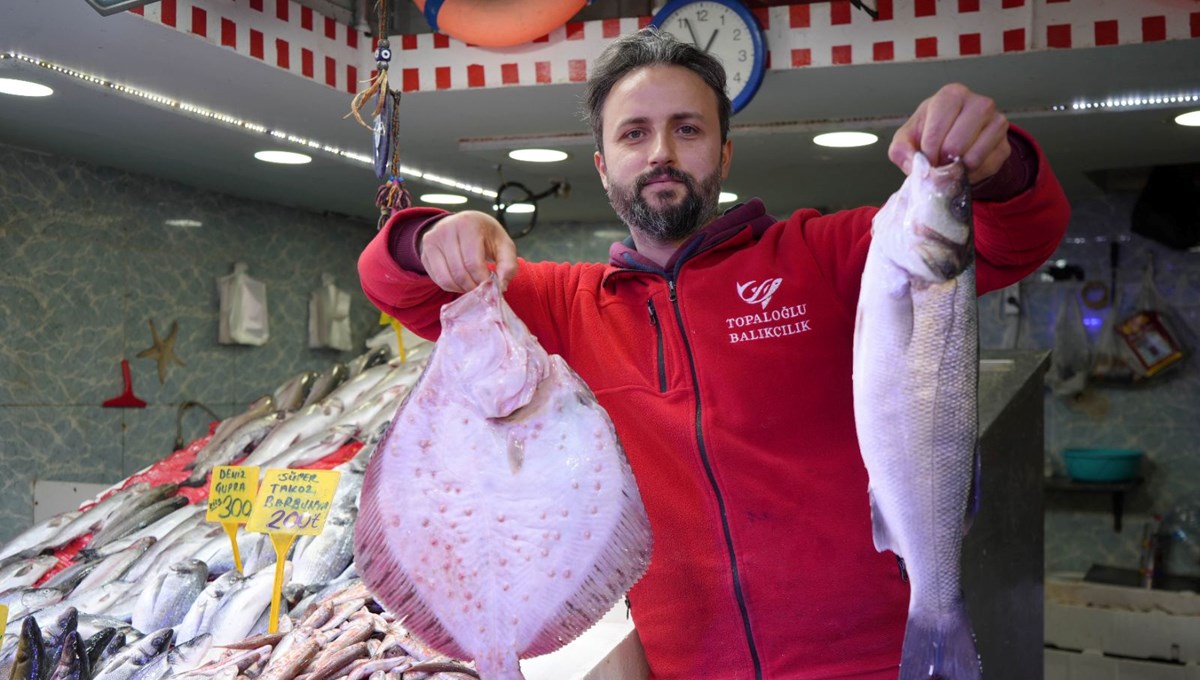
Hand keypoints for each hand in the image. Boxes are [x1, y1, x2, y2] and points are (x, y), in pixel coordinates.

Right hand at [419, 211, 517, 292]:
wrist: (463, 224)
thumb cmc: (486, 235)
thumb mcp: (503, 244)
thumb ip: (508, 265)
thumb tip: (501, 287)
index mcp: (468, 224)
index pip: (473, 262)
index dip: (483, 280)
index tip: (492, 287)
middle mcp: (446, 229)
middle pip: (459, 273)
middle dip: (473, 287)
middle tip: (483, 290)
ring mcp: (432, 241)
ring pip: (446, 279)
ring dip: (462, 289)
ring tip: (473, 285)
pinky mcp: (425, 252)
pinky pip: (438, 280)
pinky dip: (452, 287)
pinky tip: (462, 281)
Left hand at [889, 83, 1009, 184]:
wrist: (953, 142)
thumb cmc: (928, 134)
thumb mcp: (906, 139)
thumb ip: (901, 151)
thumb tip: (915, 165)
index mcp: (951, 95)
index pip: (938, 127)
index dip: (928, 150)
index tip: (925, 158)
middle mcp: (979, 103)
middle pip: (956, 144)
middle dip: (942, 162)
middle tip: (937, 165)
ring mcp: (997, 122)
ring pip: (974, 157)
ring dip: (956, 170)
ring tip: (949, 167)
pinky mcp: (1005, 144)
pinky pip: (987, 167)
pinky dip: (971, 176)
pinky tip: (963, 170)